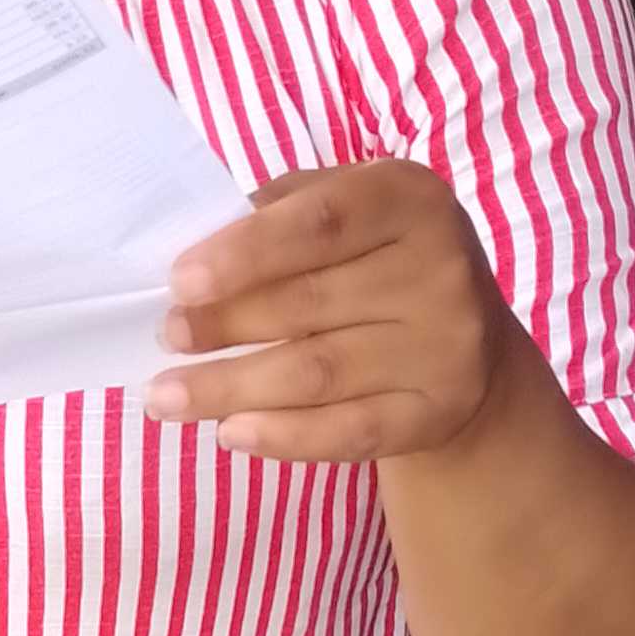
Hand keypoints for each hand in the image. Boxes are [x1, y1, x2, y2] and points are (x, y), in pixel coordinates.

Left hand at [143, 163, 510, 465]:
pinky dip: (284, 436)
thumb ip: (279, 215)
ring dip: (231, 388)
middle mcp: (439, 269)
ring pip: (319, 372)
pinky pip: (350, 431)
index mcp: (409, 199)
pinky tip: (231, 432)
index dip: (247, 252)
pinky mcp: (437, 411)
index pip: (321, 222)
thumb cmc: (376, 262)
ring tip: (167, 398)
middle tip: (167, 339)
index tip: (181, 282)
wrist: (467, 346)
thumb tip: (193, 258)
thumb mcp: (344, 212)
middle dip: (225, 324)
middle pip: (310, 303)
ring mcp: (445, 346)